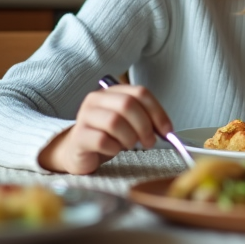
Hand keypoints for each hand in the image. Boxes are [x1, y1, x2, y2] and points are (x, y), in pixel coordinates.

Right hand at [37, 84, 173, 174]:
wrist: (78, 152)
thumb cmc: (108, 135)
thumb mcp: (129, 122)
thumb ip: (146, 119)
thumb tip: (166, 129)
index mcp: (112, 92)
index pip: (140, 93)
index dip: (157, 111)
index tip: (167, 130)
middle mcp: (96, 100)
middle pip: (127, 105)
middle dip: (144, 126)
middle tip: (149, 142)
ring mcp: (84, 117)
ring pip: (114, 122)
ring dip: (129, 137)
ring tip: (129, 145)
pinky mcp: (78, 136)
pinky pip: (102, 140)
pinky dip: (114, 148)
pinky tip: (113, 150)